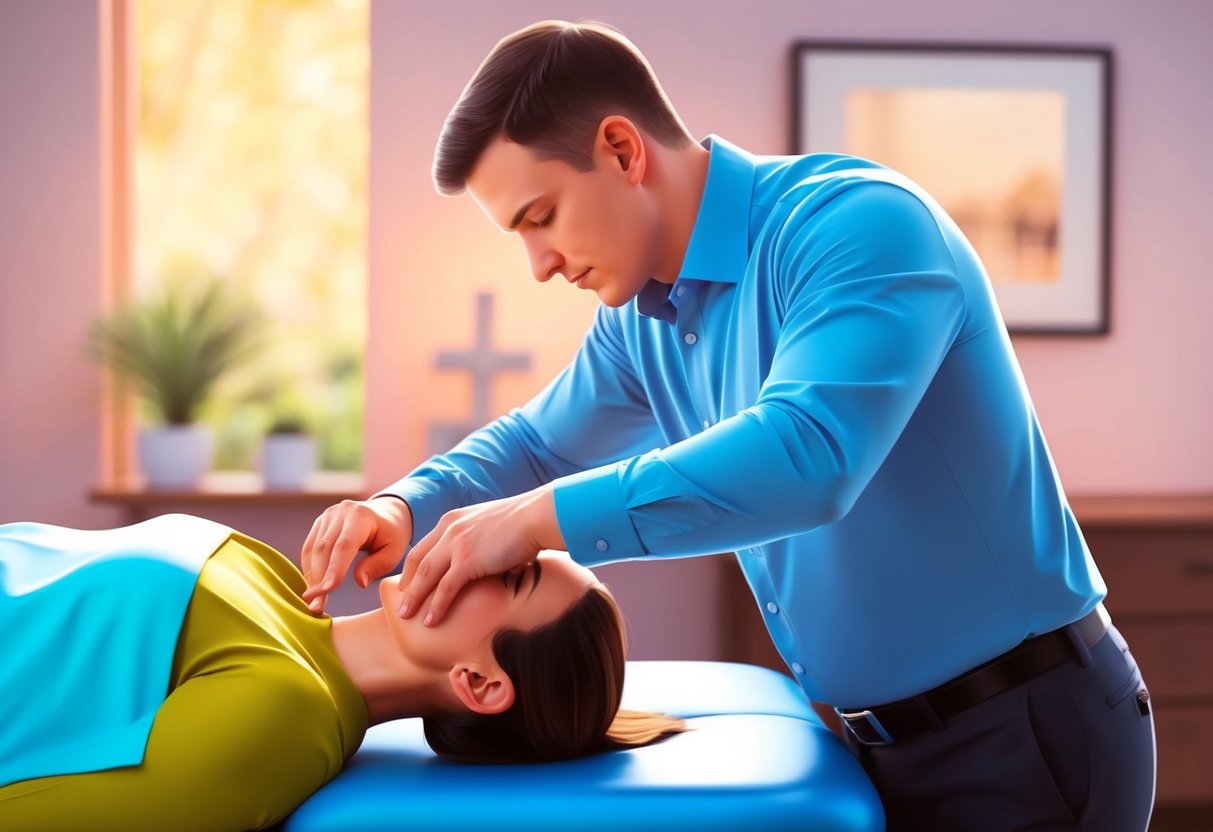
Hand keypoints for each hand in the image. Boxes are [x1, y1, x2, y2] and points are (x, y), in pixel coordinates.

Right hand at [300, 496, 412, 614]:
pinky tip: (314, 586)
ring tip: (315, 601)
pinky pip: (309, 548)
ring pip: (312, 550)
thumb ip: (377, 566)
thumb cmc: (392, 534)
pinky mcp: (319, 523)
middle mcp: (341, 513)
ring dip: (312, 577)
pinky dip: (310, 569)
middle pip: (323, 548)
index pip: (344, 545)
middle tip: (317, 606)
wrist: (386, 512)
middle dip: (319, 579)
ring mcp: (327, 516)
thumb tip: (360, 583)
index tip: (327, 591)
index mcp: (361, 517)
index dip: (334, 569)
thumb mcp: (394, 551)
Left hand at [397, 484, 565, 626]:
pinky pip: (445, 588)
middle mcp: (449, 529)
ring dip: (414, 598)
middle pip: (418, 561)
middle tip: (403, 603)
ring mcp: (456, 544)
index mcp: (453, 520)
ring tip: (406, 616)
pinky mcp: (467, 560)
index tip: (410, 582)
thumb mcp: (493, 527)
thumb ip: (483, 542)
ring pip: (426, 576)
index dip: (415, 566)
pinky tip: (430, 621)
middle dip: (408, 584)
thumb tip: (494, 563)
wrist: (536, 517)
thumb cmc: (525, 524)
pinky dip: (436, 606)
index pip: (425, 545)